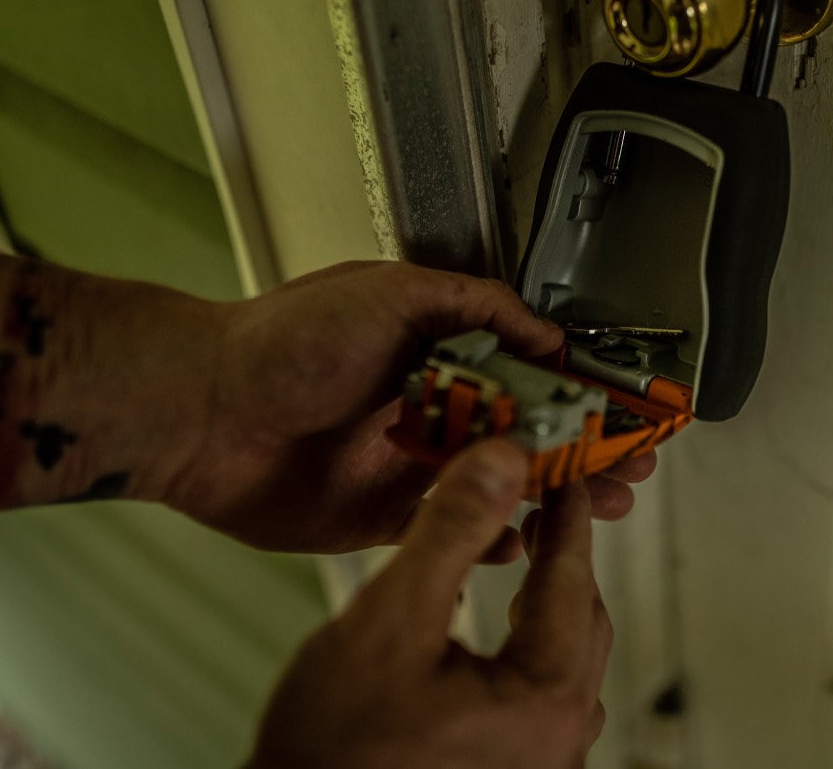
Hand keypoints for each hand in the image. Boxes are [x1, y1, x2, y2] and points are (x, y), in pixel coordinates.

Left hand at [164, 261, 655, 552]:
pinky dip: (493, 537)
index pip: (529, 369)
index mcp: (437, 348)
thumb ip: (475, 308)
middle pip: (527, 430)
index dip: (581, 388)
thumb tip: (542, 330)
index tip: (625, 405)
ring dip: (554, 492)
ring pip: (500, 482)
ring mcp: (409, 462)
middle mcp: (429, 404)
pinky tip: (526, 539)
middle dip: (584, 447)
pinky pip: (453, 530)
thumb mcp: (391, 294)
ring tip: (603, 503)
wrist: (201, 414)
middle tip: (631, 464)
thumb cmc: (282, 343)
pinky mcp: (384, 515)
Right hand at [248, 440, 610, 768]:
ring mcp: (540, 763)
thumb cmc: (332, 744)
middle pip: (581, 620)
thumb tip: (502, 458)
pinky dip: (531, 644)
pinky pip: (544, 693)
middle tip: (541, 502)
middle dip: (562, 556)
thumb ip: (451, 532)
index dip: (568, 514)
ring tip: (525, 554)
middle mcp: (559, 741)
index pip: (572, 579)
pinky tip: (501, 627)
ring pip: (565, 658)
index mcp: (546, 701)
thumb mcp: (390, 618)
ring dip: (548, 601)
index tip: (564, 470)